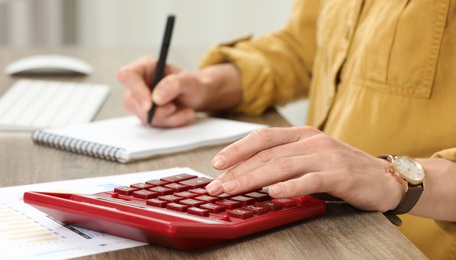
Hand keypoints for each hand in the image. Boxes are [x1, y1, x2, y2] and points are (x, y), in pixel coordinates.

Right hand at [117, 56, 205, 127]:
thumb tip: (157, 97)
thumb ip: (175, 84)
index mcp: (145, 67)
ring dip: (166, 118)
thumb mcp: (189, 81)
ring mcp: (140, 101)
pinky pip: (153, 124)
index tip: (150, 105)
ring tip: (186, 111)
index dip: (136, 91)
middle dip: (155, 110)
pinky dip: (170, 122)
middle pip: (131, 101)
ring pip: (143, 116)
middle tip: (173, 108)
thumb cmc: (191, 84)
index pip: (127, 76)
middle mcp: (139, 83)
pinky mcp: (146, 114)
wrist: (197, 96)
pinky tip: (183, 115)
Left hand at [206, 126, 403, 211]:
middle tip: (216, 186)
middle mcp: (312, 141)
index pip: (262, 138)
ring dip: (253, 179)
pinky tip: (272, 193)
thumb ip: (284, 162)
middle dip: (237, 171)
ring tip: (232, 189)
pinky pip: (310, 180)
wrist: (385, 178)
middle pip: (267, 154)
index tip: (216, 163)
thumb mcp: (311, 158)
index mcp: (302, 134)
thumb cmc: (343, 169)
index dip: (237, 149)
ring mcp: (326, 156)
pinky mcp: (340, 175)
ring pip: (282, 166)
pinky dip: (289, 187)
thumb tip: (248, 174)